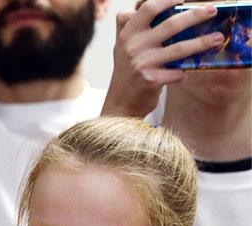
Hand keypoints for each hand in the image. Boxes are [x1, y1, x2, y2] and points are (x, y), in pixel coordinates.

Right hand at [101, 0, 222, 116]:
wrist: (119, 103)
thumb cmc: (126, 72)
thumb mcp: (121, 47)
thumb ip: (128, 27)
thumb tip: (144, 6)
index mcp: (127, 34)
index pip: (149, 9)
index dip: (167, 0)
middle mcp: (133, 46)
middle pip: (170, 25)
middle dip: (195, 15)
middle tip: (212, 10)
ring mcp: (142, 63)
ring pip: (179, 48)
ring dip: (202, 42)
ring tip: (217, 38)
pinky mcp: (151, 80)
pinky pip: (177, 72)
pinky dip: (184, 71)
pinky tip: (186, 71)